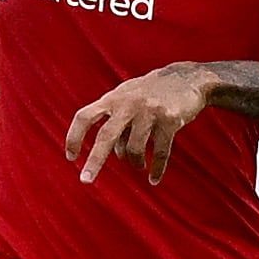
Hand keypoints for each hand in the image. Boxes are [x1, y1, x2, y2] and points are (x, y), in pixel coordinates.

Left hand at [65, 61, 215, 185]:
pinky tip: (153, 179)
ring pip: (134, 149)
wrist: (188, 78)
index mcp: (113, 98)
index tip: (70, 157)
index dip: (74, 136)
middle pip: (106, 136)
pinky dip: (157, 168)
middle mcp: (128, 104)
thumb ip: (116, 123)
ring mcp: (149, 111)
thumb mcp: (128, 100)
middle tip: (85, 180)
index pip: (85, 117)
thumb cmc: (151, 93)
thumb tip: (113, 154)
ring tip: (138, 165)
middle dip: (94, 161)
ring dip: (135, 162)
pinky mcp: (170, 120)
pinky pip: (160, 152)